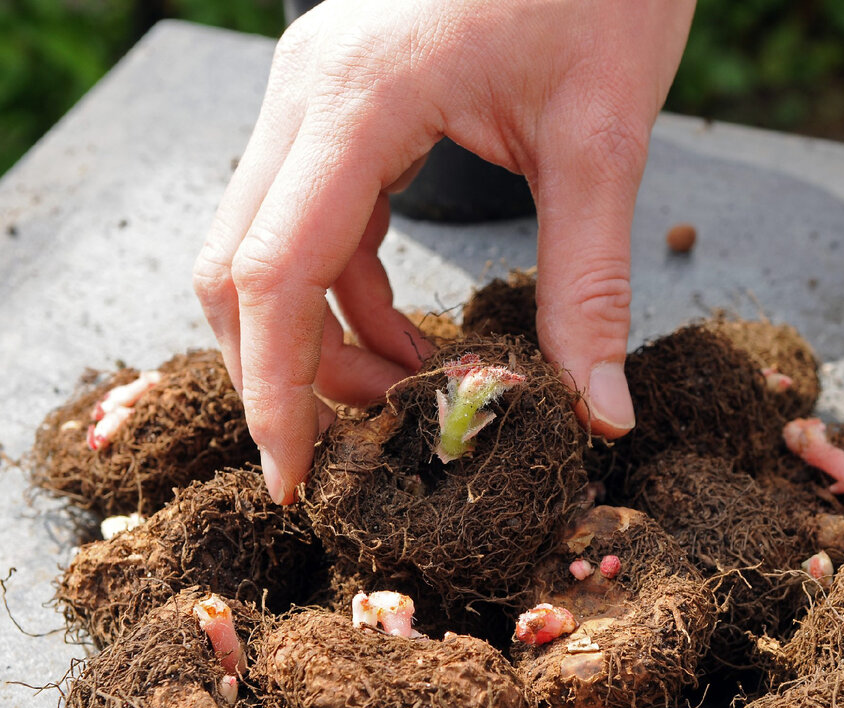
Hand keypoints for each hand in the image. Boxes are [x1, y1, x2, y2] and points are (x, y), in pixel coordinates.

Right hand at [193, 0, 695, 503]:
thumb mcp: (605, 137)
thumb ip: (590, 284)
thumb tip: (599, 413)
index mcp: (356, 98)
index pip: (274, 270)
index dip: (274, 388)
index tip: (292, 477)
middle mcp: (307, 94)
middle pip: (238, 266)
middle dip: (283, 373)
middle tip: (356, 449)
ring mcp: (313, 95)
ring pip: (267, 249)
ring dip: (321, 339)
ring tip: (406, 395)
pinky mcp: (341, 105)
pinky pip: (313, 222)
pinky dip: (348, 295)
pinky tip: (409, 339)